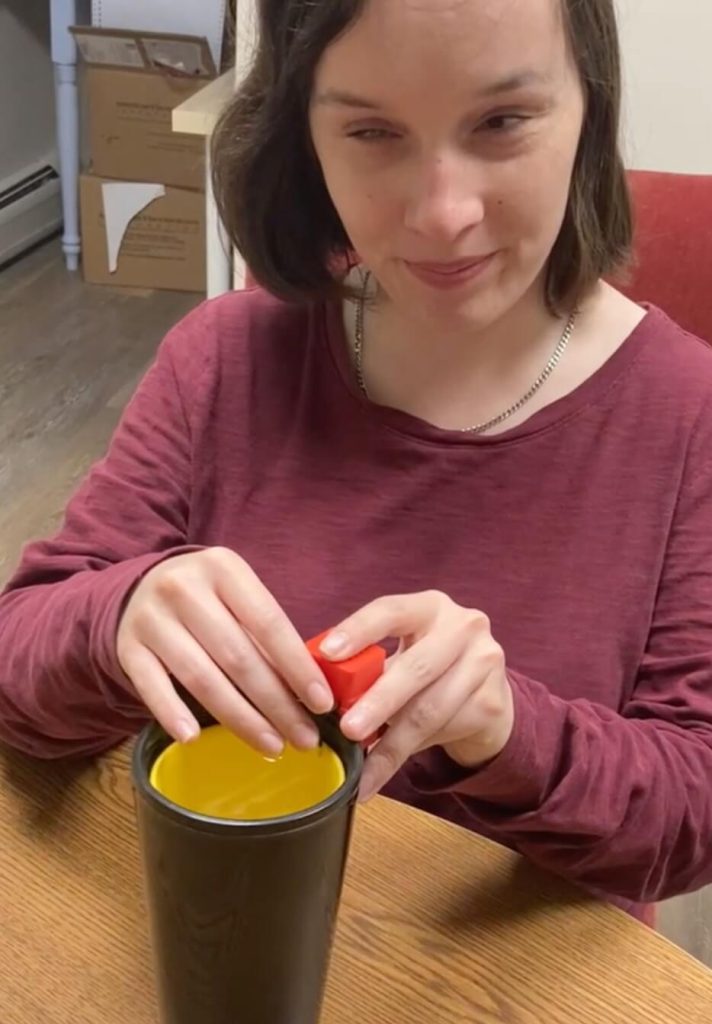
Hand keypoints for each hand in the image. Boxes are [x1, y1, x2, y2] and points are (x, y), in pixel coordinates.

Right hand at [116, 548, 333, 753]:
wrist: (139, 588)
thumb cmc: (207, 598)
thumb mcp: (237, 595)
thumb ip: (266, 633)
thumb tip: (310, 690)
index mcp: (223, 568)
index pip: (269, 623)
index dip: (298, 667)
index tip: (322, 704)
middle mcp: (184, 588)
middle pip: (238, 657)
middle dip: (277, 704)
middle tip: (304, 738)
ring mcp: (151, 618)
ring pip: (201, 678)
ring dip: (240, 719)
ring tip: (272, 746)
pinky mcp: (127, 647)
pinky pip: (151, 686)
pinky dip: (172, 713)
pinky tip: (194, 738)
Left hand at [320, 591, 513, 800]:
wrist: (486, 695)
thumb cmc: (427, 671)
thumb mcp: (401, 656)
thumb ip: (367, 668)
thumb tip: (318, 696)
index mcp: (429, 607)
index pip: (391, 611)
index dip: (358, 630)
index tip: (328, 655)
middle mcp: (464, 627)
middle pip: (417, 667)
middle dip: (378, 702)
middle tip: (348, 731)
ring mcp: (484, 663)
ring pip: (429, 710)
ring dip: (391, 745)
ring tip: (362, 771)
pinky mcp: (493, 702)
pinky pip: (444, 733)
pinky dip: (407, 755)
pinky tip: (382, 772)